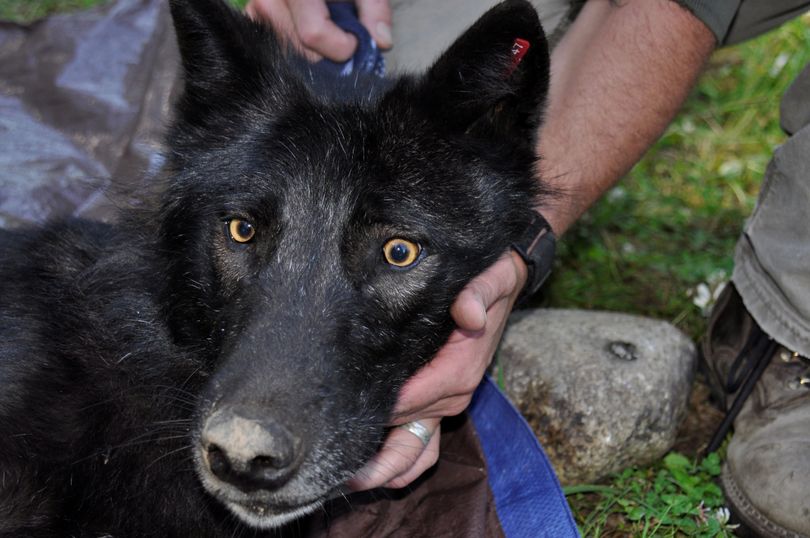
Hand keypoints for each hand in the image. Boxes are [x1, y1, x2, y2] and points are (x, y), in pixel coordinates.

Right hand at [245, 0, 392, 62]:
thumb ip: (376, 10)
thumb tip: (381, 43)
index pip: (314, 34)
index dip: (341, 46)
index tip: (356, 40)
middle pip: (303, 53)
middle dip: (330, 55)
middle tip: (343, 35)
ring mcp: (257, 11)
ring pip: (290, 57)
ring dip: (315, 53)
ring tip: (326, 27)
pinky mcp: (254, 20)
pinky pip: (277, 50)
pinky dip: (297, 49)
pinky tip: (309, 36)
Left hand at [347, 251, 527, 489]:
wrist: (505, 286)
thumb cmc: (491, 284)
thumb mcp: (491, 280)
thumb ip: (478, 294)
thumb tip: (467, 313)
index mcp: (457, 371)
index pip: (412, 400)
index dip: (381, 412)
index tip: (346, 421)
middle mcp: (452, 396)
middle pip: (408, 435)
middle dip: (378, 457)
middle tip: (340, 473)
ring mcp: (447, 405)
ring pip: (417, 450)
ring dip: (388, 469)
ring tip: (351, 484)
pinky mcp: (441, 404)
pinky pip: (424, 444)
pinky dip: (402, 463)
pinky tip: (374, 474)